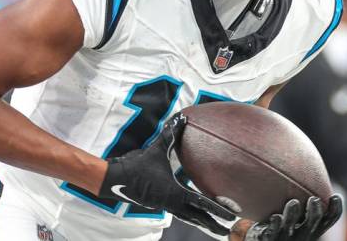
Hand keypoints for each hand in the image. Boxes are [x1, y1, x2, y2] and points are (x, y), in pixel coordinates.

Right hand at [98, 113, 235, 234]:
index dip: (218, 209)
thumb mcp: (156, 149)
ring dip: (203, 223)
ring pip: (189, 218)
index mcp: (175, 193)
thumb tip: (182, 118)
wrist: (115, 179)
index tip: (231, 216)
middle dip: (213, 224)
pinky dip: (192, 216)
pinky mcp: (160, 204)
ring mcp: (166, 205)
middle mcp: (172, 203)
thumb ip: (171, 135)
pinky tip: (195, 215)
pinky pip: (181, 213)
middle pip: (198, 218)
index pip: (202, 203)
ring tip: (215, 229)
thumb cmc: (137, 166)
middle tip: (227, 232)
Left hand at [237, 196, 342, 240]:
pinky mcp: (267, 238)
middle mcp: (302, 234)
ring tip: (293, 202)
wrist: (262, 237)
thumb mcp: (297, 206)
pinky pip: (271, 234)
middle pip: (312, 225)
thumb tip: (308, 156)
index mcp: (312, 226)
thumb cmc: (282, 216)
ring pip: (290, 228)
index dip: (335, 210)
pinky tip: (275, 216)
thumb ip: (304, 190)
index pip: (329, 220)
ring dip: (292, 216)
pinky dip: (274, 225)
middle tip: (313, 199)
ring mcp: (285, 238)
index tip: (335, 196)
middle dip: (314, 213)